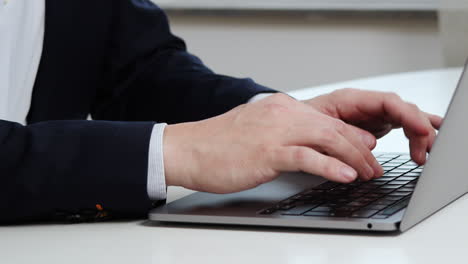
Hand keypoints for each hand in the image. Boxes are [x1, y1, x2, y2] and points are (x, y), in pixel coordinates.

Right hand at [163, 93, 382, 193]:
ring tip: (367, 173)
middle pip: (333, 127)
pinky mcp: (266, 151)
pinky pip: (306, 157)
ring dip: (352, 158)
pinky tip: (344, 176)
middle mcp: (282, 114)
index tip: (366, 151)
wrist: (188, 149)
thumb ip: (287, 133)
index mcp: (281, 107)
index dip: (352, 136)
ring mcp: (274, 131)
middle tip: (374, 166)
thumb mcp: (259, 130)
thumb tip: (314, 148)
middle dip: (359, 149)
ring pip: (326, 138)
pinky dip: (330, 166)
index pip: (327, 119)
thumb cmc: (220, 144)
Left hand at [303, 88, 442, 164]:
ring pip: (403, 120)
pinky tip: (425, 145)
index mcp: (350, 100)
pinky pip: (399, 127)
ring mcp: (370, 114)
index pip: (387, 102)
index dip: (407, 115)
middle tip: (423, 152)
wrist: (290, 127)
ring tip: (424, 155)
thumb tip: (369, 143)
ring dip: (418, 136)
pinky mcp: (373, 126)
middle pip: (400, 110)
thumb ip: (343, 133)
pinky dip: (414, 135)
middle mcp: (364, 105)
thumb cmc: (300, 122)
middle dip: (418, 129)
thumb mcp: (317, 128)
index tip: (421, 129)